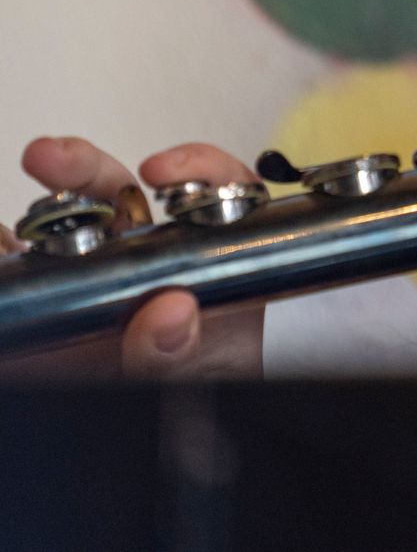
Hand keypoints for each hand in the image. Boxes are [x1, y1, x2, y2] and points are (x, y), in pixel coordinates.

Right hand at [1, 137, 264, 377]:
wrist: (145, 446)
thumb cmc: (194, 390)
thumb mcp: (201, 377)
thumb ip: (183, 350)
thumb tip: (170, 314)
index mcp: (199, 265)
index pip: (210, 193)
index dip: (195, 169)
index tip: (162, 170)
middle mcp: (144, 262)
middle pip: (118, 193)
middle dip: (83, 166)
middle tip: (51, 158)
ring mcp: (90, 282)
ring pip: (58, 226)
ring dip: (34, 210)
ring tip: (9, 221)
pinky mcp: (48, 306)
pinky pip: (17, 272)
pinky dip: (5, 263)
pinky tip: (1, 256)